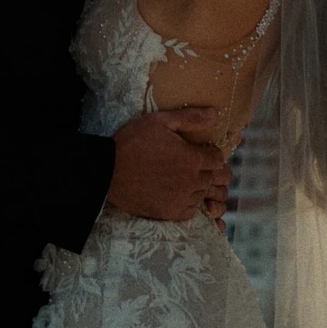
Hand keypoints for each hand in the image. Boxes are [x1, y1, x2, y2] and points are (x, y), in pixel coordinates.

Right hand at [107, 108, 231, 222]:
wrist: (108, 171)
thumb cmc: (132, 142)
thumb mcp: (160, 121)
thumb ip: (190, 118)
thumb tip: (214, 114)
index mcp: (192, 159)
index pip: (218, 159)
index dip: (211, 153)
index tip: (201, 151)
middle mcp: (191, 181)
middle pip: (214, 178)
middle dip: (208, 170)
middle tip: (193, 164)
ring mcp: (181, 199)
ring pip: (203, 194)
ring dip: (198, 186)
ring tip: (183, 177)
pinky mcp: (170, 213)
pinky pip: (191, 210)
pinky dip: (188, 202)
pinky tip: (177, 192)